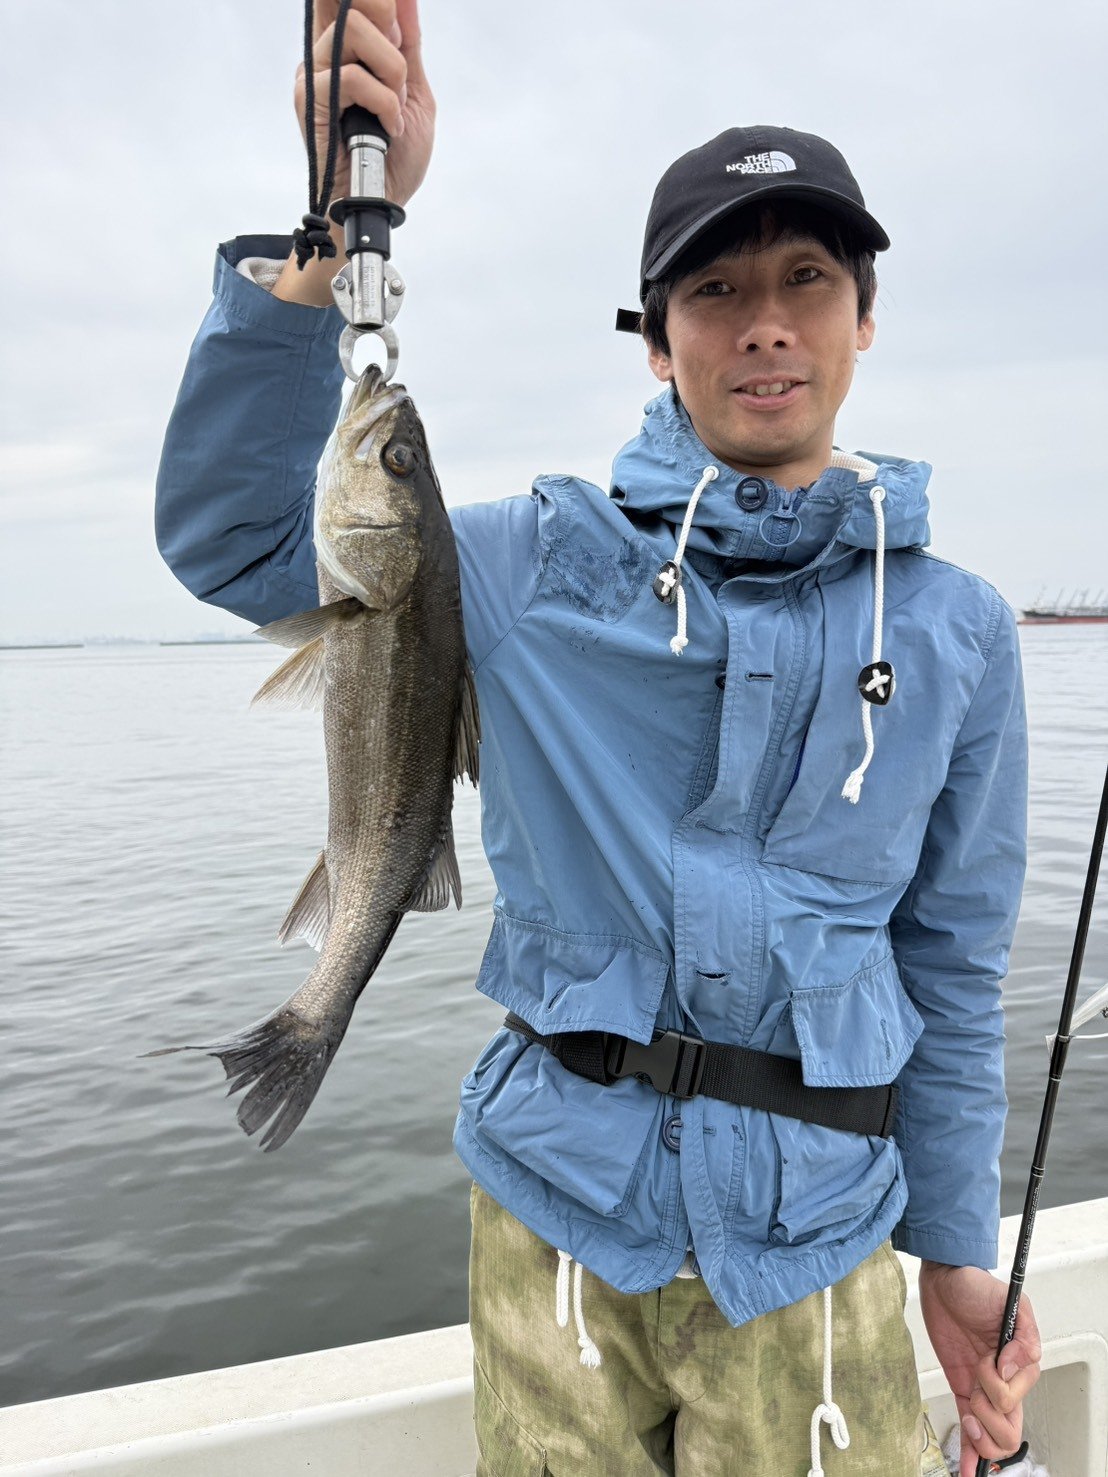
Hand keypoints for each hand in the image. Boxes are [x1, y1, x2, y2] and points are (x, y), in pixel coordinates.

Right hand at [294, 0, 434, 207]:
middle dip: (391, 30)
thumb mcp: (414, 91)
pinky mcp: (309, 99)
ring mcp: (315, 73)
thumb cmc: (396, 156)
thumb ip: (408, 42)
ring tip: (396, 107)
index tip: (400, 35)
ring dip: (390, 71)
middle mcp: (326, 52)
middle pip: (351, 0)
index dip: (378, 2)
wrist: (385, 201)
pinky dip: (382, 101)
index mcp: (348, 46)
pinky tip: (389, 127)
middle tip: (401, 77)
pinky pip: (350, 76)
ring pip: (351, 29)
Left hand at [918, 1262, 1041, 1476]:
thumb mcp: (1009, 1301)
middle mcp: (1005, 1380)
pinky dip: (972, 1452)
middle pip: (1009, 1427)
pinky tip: (970, 1469)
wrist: (943, 1279)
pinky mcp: (963, 1387)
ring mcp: (984, 1387)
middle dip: (990, 1415)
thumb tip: (1012, 1367)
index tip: (986, 1362)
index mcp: (1020, 1364)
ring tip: (970, 1406)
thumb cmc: (977, 1286)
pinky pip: (971, 1427)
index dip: (997, 1387)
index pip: (1015, 1399)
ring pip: (994, 1434)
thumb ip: (1023, 1334)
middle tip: (976, 1386)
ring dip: (980, 1430)